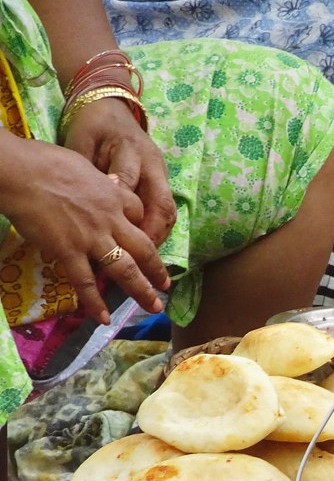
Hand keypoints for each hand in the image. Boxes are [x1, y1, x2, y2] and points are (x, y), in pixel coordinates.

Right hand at [3, 131, 169, 324]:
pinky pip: (86, 282)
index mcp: (114, 195)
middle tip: (166, 285)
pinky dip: (95, 302)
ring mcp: (92, 238)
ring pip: (125, 269)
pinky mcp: (69, 251)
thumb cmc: (45, 161)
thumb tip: (100, 183)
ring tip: (154, 307)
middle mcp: (111, 219)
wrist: (21, 173)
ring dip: (141, 290)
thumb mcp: (83, 166)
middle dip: (157, 269)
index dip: (143, 226)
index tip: (143, 236)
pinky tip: (103, 318)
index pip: (139, 213)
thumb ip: (96, 181)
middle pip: (144, 248)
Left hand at [63, 97, 178, 248]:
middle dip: (151, 231)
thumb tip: (78, 211)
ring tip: (147, 257)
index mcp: (128, 148)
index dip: (122, 208)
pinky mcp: (163, 181)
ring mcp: (161, 173)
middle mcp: (151, 162)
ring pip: (169, 209)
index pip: (128, 181)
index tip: (112, 231)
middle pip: (160, 201)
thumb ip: (84, 174)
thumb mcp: (80, 142)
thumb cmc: (91, 127)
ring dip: (160, 234)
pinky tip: (148, 246)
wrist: (110, 108)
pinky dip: (159, 229)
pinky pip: (167, 210)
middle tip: (138, 255)